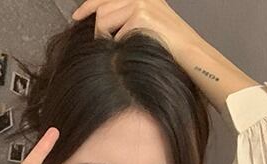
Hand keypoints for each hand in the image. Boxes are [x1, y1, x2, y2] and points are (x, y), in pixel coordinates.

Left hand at [70, 0, 197, 59]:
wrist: (190, 54)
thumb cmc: (169, 46)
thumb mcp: (148, 23)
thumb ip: (127, 16)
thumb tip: (102, 21)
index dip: (88, 5)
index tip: (76, 16)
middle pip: (101, 9)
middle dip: (98, 31)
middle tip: (103, 46)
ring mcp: (141, 2)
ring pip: (104, 20)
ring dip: (107, 39)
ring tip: (122, 50)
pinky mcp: (141, 15)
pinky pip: (115, 35)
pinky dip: (121, 47)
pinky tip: (134, 52)